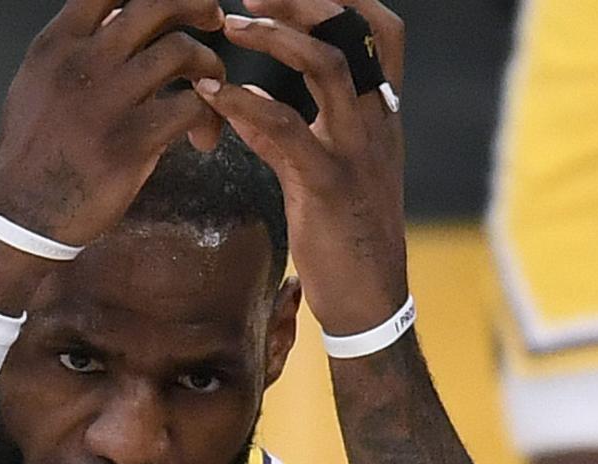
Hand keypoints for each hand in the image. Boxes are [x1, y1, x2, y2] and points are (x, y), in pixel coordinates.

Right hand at [0, 0, 226, 247]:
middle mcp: (82, 62)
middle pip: (156, 3)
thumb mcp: (39, 82)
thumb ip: (78, 47)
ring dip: (210, 68)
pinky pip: (192, 107)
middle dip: (197, 5)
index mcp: (58, 43)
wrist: (20, 213)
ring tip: (210, 94)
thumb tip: (120, 16)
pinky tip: (202, 138)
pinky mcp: (131, 141)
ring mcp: (108, 100)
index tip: (177, 3)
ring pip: (182, 52)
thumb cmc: (35, 150)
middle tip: (213, 23)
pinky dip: (209, 118)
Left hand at [196, 0, 406, 334]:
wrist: (370, 300)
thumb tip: (249, 101)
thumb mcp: (327, 172)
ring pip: (329, 66)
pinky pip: (287, 129)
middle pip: (353, 33)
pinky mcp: (328, 185)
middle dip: (304, 2)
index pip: (379, 32)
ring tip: (232, 26)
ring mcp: (355, 151)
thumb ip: (295, 131)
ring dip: (277, 37)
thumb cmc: (347, 238)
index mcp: (382, 115)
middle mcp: (377, 122)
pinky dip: (247, 104)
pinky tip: (215, 94)